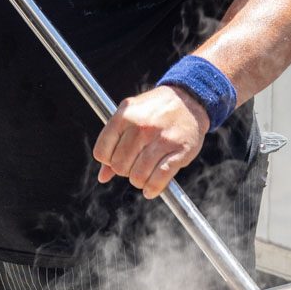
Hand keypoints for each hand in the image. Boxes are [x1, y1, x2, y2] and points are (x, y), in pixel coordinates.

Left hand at [93, 85, 207, 197]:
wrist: (188, 100)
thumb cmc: (155, 111)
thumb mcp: (130, 117)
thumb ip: (113, 143)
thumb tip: (102, 177)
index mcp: (124, 116)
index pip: (102, 153)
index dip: (107, 161)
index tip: (117, 159)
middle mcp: (142, 127)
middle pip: (119, 167)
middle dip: (125, 171)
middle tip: (134, 166)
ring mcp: (162, 139)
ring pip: (138, 176)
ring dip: (139, 181)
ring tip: (143, 176)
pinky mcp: (180, 151)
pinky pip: (160, 178)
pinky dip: (153, 188)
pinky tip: (151, 189)